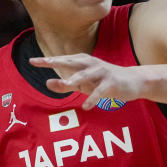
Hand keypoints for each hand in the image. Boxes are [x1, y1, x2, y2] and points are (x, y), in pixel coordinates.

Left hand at [29, 54, 144, 110]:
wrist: (134, 81)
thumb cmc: (104, 81)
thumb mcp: (83, 84)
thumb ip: (65, 84)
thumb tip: (47, 83)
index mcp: (83, 62)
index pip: (62, 60)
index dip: (48, 60)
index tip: (32, 61)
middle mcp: (91, 64)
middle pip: (72, 62)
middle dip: (58, 61)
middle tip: (44, 62)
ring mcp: (103, 72)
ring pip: (87, 74)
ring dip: (76, 78)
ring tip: (66, 83)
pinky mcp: (112, 83)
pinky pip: (101, 91)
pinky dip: (93, 98)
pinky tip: (86, 106)